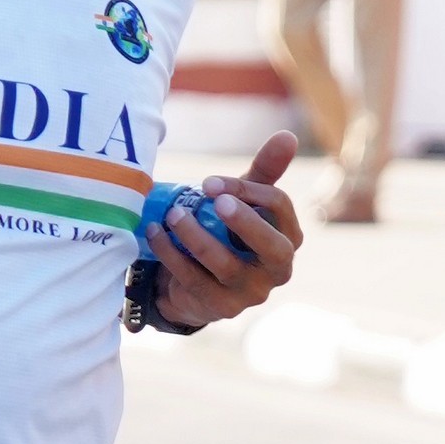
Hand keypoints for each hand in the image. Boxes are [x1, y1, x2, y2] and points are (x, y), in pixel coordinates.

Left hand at [153, 130, 301, 328]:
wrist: (198, 282)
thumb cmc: (228, 232)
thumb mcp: (244, 201)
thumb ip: (264, 170)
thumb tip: (287, 136)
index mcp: (289, 237)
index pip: (280, 207)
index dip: (248, 191)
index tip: (209, 183)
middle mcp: (278, 269)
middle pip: (273, 246)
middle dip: (245, 222)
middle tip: (215, 200)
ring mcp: (251, 293)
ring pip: (227, 265)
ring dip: (196, 236)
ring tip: (173, 214)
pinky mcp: (221, 307)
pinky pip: (195, 279)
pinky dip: (172, 254)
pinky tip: (155, 233)